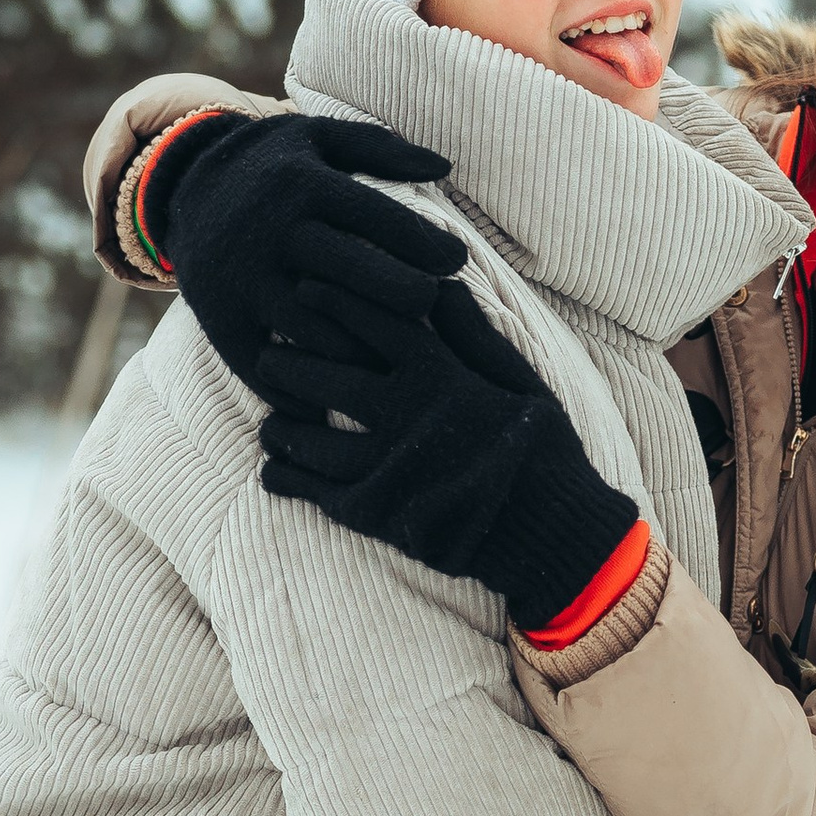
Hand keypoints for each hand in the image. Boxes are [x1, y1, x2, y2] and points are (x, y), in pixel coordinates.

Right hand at [145, 113, 464, 392]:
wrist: (183, 190)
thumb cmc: (272, 166)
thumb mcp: (318, 137)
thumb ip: (381, 150)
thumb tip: (446, 165)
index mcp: (301, 184)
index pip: (374, 216)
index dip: (423, 243)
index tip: (457, 262)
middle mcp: (270, 232)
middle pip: (349, 272)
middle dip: (400, 293)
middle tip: (432, 308)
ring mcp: (243, 282)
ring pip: (313, 328)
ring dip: (361, 350)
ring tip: (400, 360)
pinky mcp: (221, 322)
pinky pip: (266, 368)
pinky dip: (303, 394)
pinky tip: (340, 407)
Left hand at [255, 277, 638, 634]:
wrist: (551, 534)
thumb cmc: (543, 453)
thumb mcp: (522, 383)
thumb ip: (475, 336)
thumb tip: (442, 282)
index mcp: (441, 377)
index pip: (375, 323)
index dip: (336, 300)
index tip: (305, 287)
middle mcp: (406, 417)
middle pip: (329, 378)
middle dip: (291, 364)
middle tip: (264, 357)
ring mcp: (387, 468)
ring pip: (314, 439)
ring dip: (283, 427)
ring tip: (268, 422)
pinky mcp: (378, 514)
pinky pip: (319, 493)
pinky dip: (290, 480)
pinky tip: (273, 472)